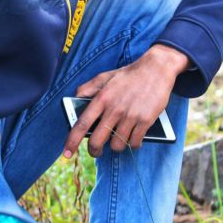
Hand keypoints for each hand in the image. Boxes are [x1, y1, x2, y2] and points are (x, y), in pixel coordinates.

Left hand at [63, 44, 188, 156]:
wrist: (156, 69)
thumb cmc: (128, 74)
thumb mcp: (104, 77)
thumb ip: (87, 87)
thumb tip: (75, 98)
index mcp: (101, 98)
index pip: (82, 124)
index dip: (72, 141)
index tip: (67, 153)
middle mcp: (114, 109)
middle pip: (97, 140)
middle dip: (94, 151)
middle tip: (96, 151)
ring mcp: (130, 116)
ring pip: (117, 144)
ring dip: (115, 146)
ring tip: (117, 140)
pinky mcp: (145, 120)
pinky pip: (134, 142)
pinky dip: (132, 144)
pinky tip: (132, 138)